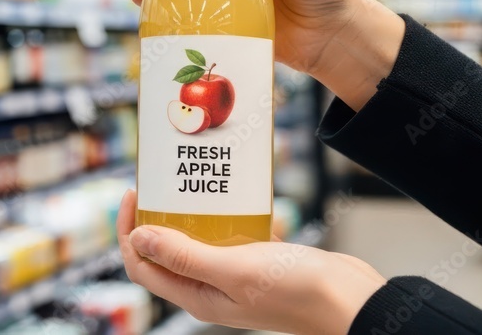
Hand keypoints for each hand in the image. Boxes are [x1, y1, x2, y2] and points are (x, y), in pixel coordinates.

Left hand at [117, 190, 384, 334]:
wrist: (352, 301)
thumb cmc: (296, 290)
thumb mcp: (233, 269)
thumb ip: (184, 256)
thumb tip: (137, 239)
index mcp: (197, 297)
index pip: (143, 265)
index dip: (130, 232)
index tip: (134, 195)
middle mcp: (210, 288)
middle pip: (166, 251)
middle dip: (158, 217)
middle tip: (161, 182)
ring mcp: (234, 275)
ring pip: (199, 240)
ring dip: (193, 213)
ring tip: (194, 182)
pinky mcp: (258, 262)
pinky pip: (232, 234)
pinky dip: (230, 215)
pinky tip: (237, 195)